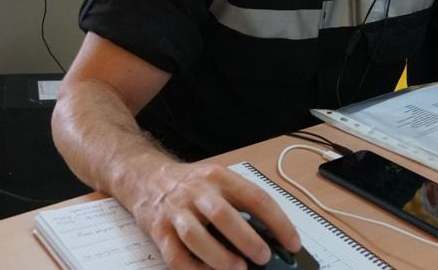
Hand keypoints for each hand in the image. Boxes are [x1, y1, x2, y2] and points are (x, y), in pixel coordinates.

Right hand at [126, 161, 299, 269]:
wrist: (145, 177)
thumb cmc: (188, 185)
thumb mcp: (216, 183)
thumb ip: (239, 204)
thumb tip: (271, 238)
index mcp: (219, 178)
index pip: (255, 197)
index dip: (278, 222)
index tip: (292, 243)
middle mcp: (197, 192)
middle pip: (223, 215)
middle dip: (247, 239)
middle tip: (264, 257)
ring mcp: (176, 211)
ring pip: (196, 236)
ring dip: (219, 256)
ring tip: (238, 269)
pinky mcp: (159, 230)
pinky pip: (175, 255)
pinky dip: (193, 269)